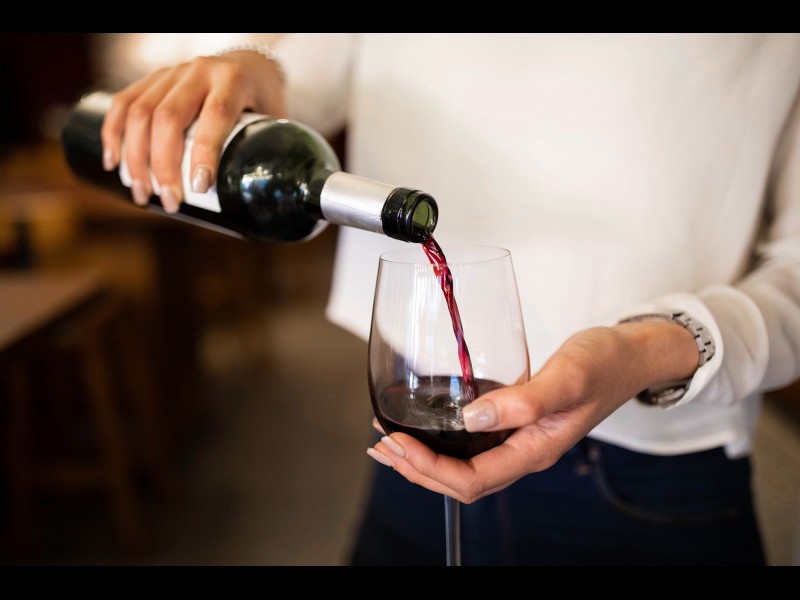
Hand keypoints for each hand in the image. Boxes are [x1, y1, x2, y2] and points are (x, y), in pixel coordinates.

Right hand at [100, 50, 286, 212]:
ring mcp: (172, 73)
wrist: (248, 65)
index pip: (215, 115)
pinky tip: (113, 162)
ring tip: (142, 194)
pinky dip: (114, 134)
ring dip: (135, 159)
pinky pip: (123, 102)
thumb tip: (262, 200)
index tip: (199, 189)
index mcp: (233, 80)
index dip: (205, 153)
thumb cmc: (262, 101)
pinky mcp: (152, 78)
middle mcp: (200, 71)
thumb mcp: (274, 121)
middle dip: (163, 166)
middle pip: (168, 117)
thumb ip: (267, 152)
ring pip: (140, 113)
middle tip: (169, 202)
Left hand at [367, 320, 698, 502]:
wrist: (630, 356)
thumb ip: (525, 400)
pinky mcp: (516, 423)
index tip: (396, 442)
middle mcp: (523, 452)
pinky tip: (424, 425)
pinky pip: (471, 445)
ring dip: (422, 458)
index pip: (471, 480)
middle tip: (380, 444)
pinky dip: (440, 440)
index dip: (428, 468)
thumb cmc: (604, 364)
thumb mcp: (568, 377)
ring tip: (388, 440)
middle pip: (460, 482)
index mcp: (534, 451)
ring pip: (462, 467)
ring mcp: (519, 441)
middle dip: (415, 468)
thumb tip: (472, 418)